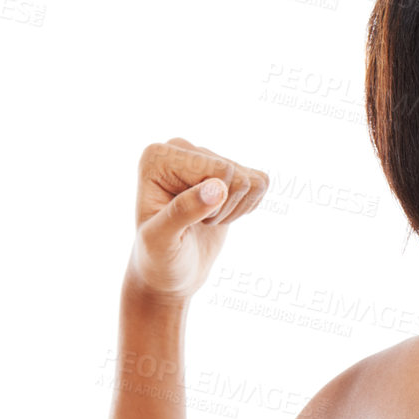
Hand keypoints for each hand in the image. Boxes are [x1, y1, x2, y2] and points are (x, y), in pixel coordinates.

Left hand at [126, 137, 267, 303]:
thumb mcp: (161, 240)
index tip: (186, 221)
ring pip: (252, 180)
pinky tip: (220, 215)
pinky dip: (246, 207)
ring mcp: (205, 158)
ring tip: (204, 220)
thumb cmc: (157, 257)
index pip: (221, 170)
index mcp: (159, 156)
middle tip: (196, 223)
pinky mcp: (226, 171)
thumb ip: (183, 211)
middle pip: (237, 174)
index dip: (215, 204)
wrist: (169, 269)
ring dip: (234, 209)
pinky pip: (261, 182)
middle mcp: (180, 149)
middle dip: (224, 208)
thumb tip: (218, 187)